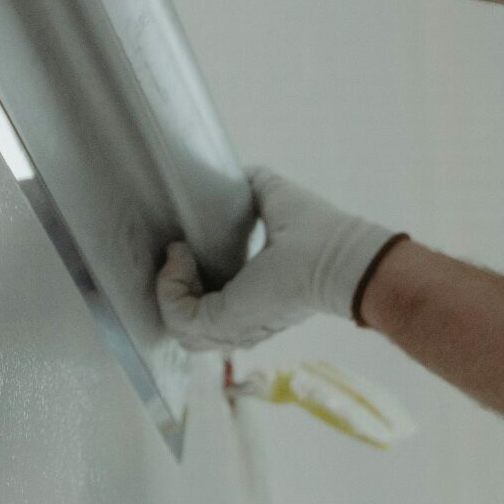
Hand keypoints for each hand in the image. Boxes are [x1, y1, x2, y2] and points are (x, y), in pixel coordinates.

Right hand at [156, 166, 404, 351]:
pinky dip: (169, 285)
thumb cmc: (318, 233)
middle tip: (181, 252)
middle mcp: (239, 325)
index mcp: (251, 303)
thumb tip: (233, 174)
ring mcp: (229, 329)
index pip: (203, 309)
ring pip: (176, 324)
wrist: (335, 255)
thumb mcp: (273, 201)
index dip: (186, 280)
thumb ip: (254, 187)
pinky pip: (175, 314)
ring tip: (180, 253)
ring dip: (168, 285)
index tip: (186, 246)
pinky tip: (181, 257)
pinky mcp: (221, 323)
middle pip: (184, 325)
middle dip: (172, 288)